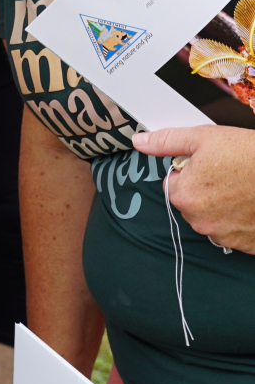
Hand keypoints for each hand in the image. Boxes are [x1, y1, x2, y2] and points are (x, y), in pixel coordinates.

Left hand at [132, 125, 254, 252]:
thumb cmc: (250, 156)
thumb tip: (140, 142)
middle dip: (206, 189)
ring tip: (243, 188)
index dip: (190, 171)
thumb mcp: (203, 138)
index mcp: (183, 195)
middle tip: (229, 174)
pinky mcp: (248, 245)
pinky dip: (241, 221)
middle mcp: (200, 221)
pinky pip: (236, 232)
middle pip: (192, 202)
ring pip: (214, 218)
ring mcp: (225, 236)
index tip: (210, 165)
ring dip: (223, 206)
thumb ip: (167, 141)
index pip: (174, 183)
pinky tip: (251, 204)